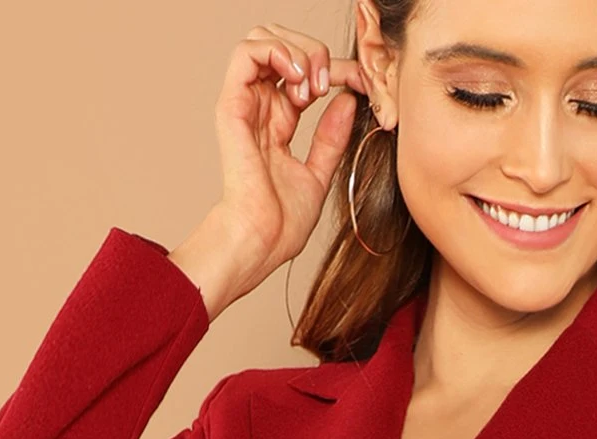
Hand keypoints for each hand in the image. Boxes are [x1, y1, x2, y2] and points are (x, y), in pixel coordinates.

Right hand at [206, 24, 371, 294]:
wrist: (262, 241)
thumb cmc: (282, 223)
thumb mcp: (320, 173)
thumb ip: (331, 137)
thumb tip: (348, 100)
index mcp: (277, 121)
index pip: (306, 72)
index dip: (336, 67)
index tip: (363, 81)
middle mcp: (259, 107)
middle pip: (283, 44)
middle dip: (315, 51)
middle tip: (331, 83)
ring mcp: (244, 104)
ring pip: (264, 38)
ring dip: (297, 50)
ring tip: (313, 85)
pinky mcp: (232, 105)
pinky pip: (246, 52)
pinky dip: (277, 52)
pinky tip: (298, 79)